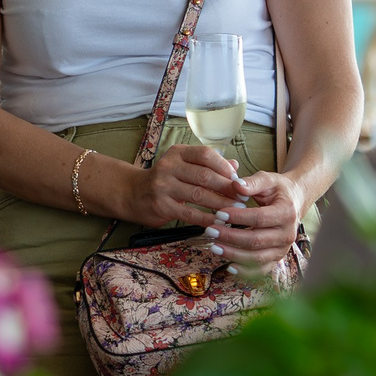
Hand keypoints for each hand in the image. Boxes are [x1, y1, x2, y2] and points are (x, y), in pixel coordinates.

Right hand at [123, 143, 241, 230]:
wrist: (133, 193)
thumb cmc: (165, 179)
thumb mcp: (184, 166)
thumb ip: (209, 165)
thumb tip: (235, 167)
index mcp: (177, 153)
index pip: (206, 155)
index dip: (225, 167)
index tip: (239, 180)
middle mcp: (169, 166)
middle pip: (205, 176)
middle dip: (227, 188)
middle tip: (243, 198)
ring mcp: (163, 186)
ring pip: (199, 195)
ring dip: (221, 204)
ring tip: (236, 210)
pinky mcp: (162, 206)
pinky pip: (190, 213)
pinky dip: (207, 218)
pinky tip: (219, 222)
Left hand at [208, 169, 305, 264]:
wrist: (294, 201)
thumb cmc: (278, 190)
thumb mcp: (268, 180)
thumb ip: (252, 182)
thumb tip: (236, 185)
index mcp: (286, 213)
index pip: (259, 218)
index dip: (238, 217)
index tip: (219, 214)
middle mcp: (287, 234)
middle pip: (256, 240)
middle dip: (231, 237)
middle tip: (210, 231)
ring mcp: (283, 248)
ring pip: (257, 258)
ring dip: (234, 255)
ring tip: (214, 247)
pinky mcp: (277, 258)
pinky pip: (261, 270)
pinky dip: (245, 271)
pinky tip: (229, 267)